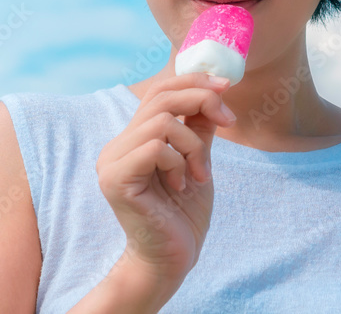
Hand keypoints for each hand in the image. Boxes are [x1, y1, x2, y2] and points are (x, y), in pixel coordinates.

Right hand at [96, 72, 235, 279]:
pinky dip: (178, 162)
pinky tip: (181, 185)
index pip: (158, 91)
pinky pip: (154, 148)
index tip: (226, 86)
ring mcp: (112, 162)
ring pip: (161, 121)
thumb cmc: (182, 215)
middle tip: (229, 120)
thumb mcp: (197, 159)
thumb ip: (199, 127)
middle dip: (201, 100)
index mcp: (134, 138)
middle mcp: (117, 146)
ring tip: (199, 173)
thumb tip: (216, 90)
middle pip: (160, 97)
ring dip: (193, 144)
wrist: (172, 260)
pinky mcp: (115, 179)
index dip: (192, 81)